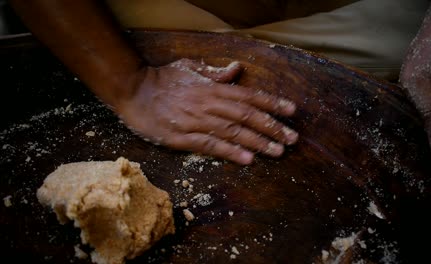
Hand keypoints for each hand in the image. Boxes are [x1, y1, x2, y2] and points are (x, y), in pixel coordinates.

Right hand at [115, 59, 298, 164]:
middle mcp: (208, 104)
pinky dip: (229, 152)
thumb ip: (214, 72)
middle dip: (272, 127)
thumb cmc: (162, 79)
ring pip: (232, 132)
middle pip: (246, 116)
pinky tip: (247, 159)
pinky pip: (209, 146)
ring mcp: (195, 122)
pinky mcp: (182, 138)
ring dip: (257, 142)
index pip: (248, 96)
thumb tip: (237, 69)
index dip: (272, 103)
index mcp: (211, 88)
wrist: (132, 91)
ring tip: (278, 151)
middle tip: (293, 138)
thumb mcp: (189, 67)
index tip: (291, 111)